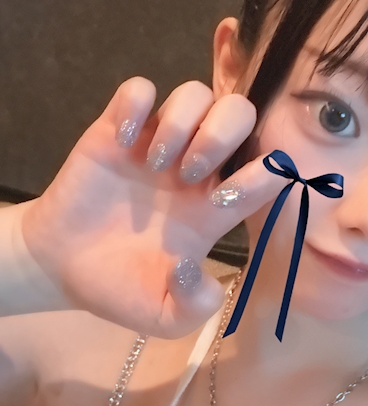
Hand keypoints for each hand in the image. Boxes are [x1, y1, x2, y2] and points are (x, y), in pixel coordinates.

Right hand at [20, 77, 281, 337]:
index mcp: (218, 207)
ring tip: (157, 163)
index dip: (264, 174)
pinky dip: (135, 104)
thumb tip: (198, 272)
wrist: (62, 268)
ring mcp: (158, 144)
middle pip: (240, 113)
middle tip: (190, 175)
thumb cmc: (120, 287)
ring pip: (196, 93)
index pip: (266, 170)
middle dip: (222, 137)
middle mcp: (197, 168)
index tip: (225, 198)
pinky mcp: (117, 129)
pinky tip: (121, 140)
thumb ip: (193, 306)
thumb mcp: (163, 316)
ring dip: (182, 123)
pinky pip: (140, 89)